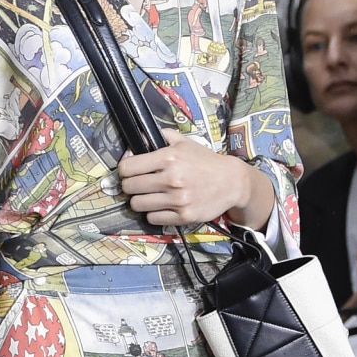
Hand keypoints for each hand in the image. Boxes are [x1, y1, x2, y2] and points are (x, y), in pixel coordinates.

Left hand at [118, 131, 272, 230]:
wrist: (231, 182)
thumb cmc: (205, 161)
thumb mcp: (184, 142)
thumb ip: (160, 137)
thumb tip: (136, 138)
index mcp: (168, 158)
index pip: (127, 168)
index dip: (125, 169)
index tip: (130, 171)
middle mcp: (171, 179)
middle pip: (129, 187)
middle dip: (130, 185)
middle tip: (138, 184)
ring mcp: (177, 200)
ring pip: (138, 205)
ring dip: (140, 200)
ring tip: (149, 195)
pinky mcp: (183, 216)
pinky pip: (152, 219)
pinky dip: (153, 213)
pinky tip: (160, 206)